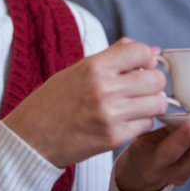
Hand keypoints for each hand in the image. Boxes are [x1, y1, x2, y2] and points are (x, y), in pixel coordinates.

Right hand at [2, 38, 168, 167]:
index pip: (142, 52)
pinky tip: (126, 120)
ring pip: (157, 104)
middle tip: (141, 88)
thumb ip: (115, 57)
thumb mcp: (78, 69)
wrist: (31, 138)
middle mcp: (104, 89)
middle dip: (153, 83)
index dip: (147, 59)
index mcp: (94, 67)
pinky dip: (141, 122)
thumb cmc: (53, 101)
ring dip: (151, 104)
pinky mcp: (113, 138)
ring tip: (136, 105)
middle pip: (156, 79)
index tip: (141, 67)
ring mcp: (110, 115)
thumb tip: (153, 52)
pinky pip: (147, 125)